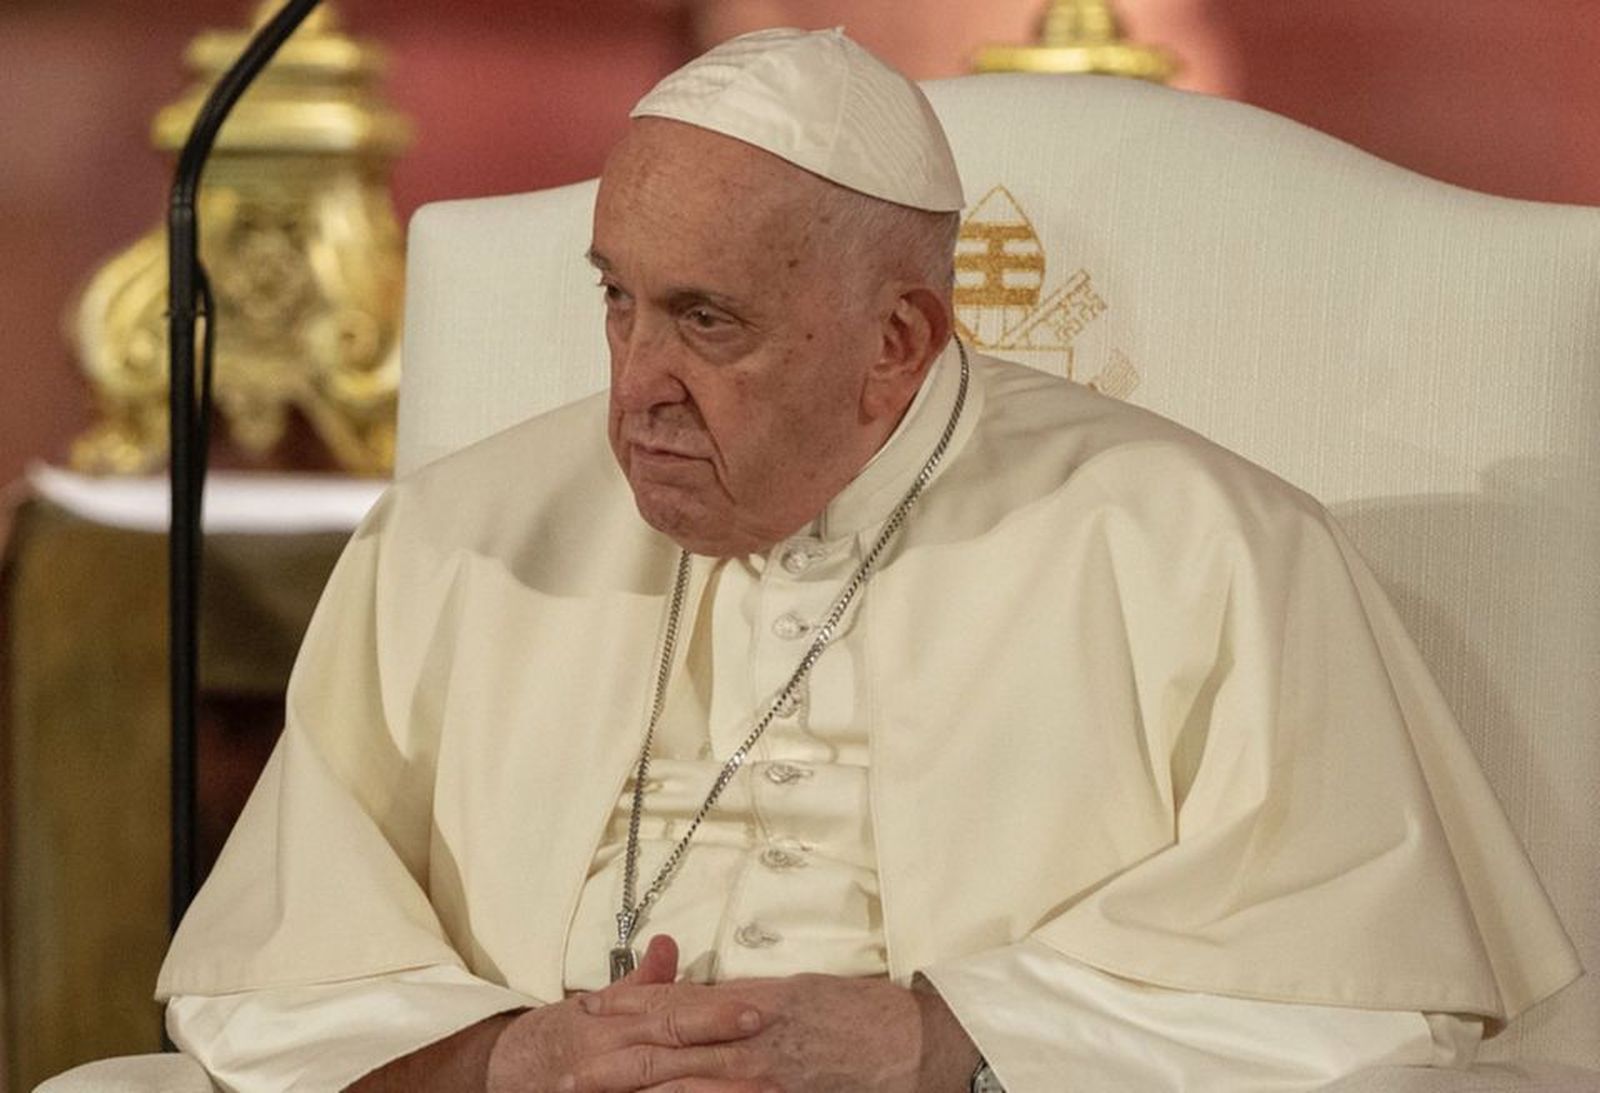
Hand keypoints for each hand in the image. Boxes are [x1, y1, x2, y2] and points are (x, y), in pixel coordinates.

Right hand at [487, 936, 770, 1092]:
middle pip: (666, 1054)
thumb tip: (669, 942)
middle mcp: (606, 1055)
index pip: (667, 1012)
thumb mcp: (600, 1003)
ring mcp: (603, 1090)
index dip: (711, 1013)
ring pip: (659, 1090)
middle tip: (766, 1054)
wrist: (508, 1071)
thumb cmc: (565, 1035)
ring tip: (755, 1090)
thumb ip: (642, 981)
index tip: (755, 1012)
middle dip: (716, 1053)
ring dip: (706, 1091)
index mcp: (612, 1020)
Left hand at [568, 972, 979, 1092]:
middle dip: (610, 1060)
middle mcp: (747, 1036)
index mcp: (750, 1000)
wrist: (910, 1044)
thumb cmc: (860, 1013)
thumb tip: (710, 1000)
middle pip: (664, 1048)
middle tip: (564, 1071)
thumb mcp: (797, 992)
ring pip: (680, 1086)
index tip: (586, 1010)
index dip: (626, 1007)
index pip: (674, 1004)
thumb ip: (749, 1000)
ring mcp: (760, 1075)